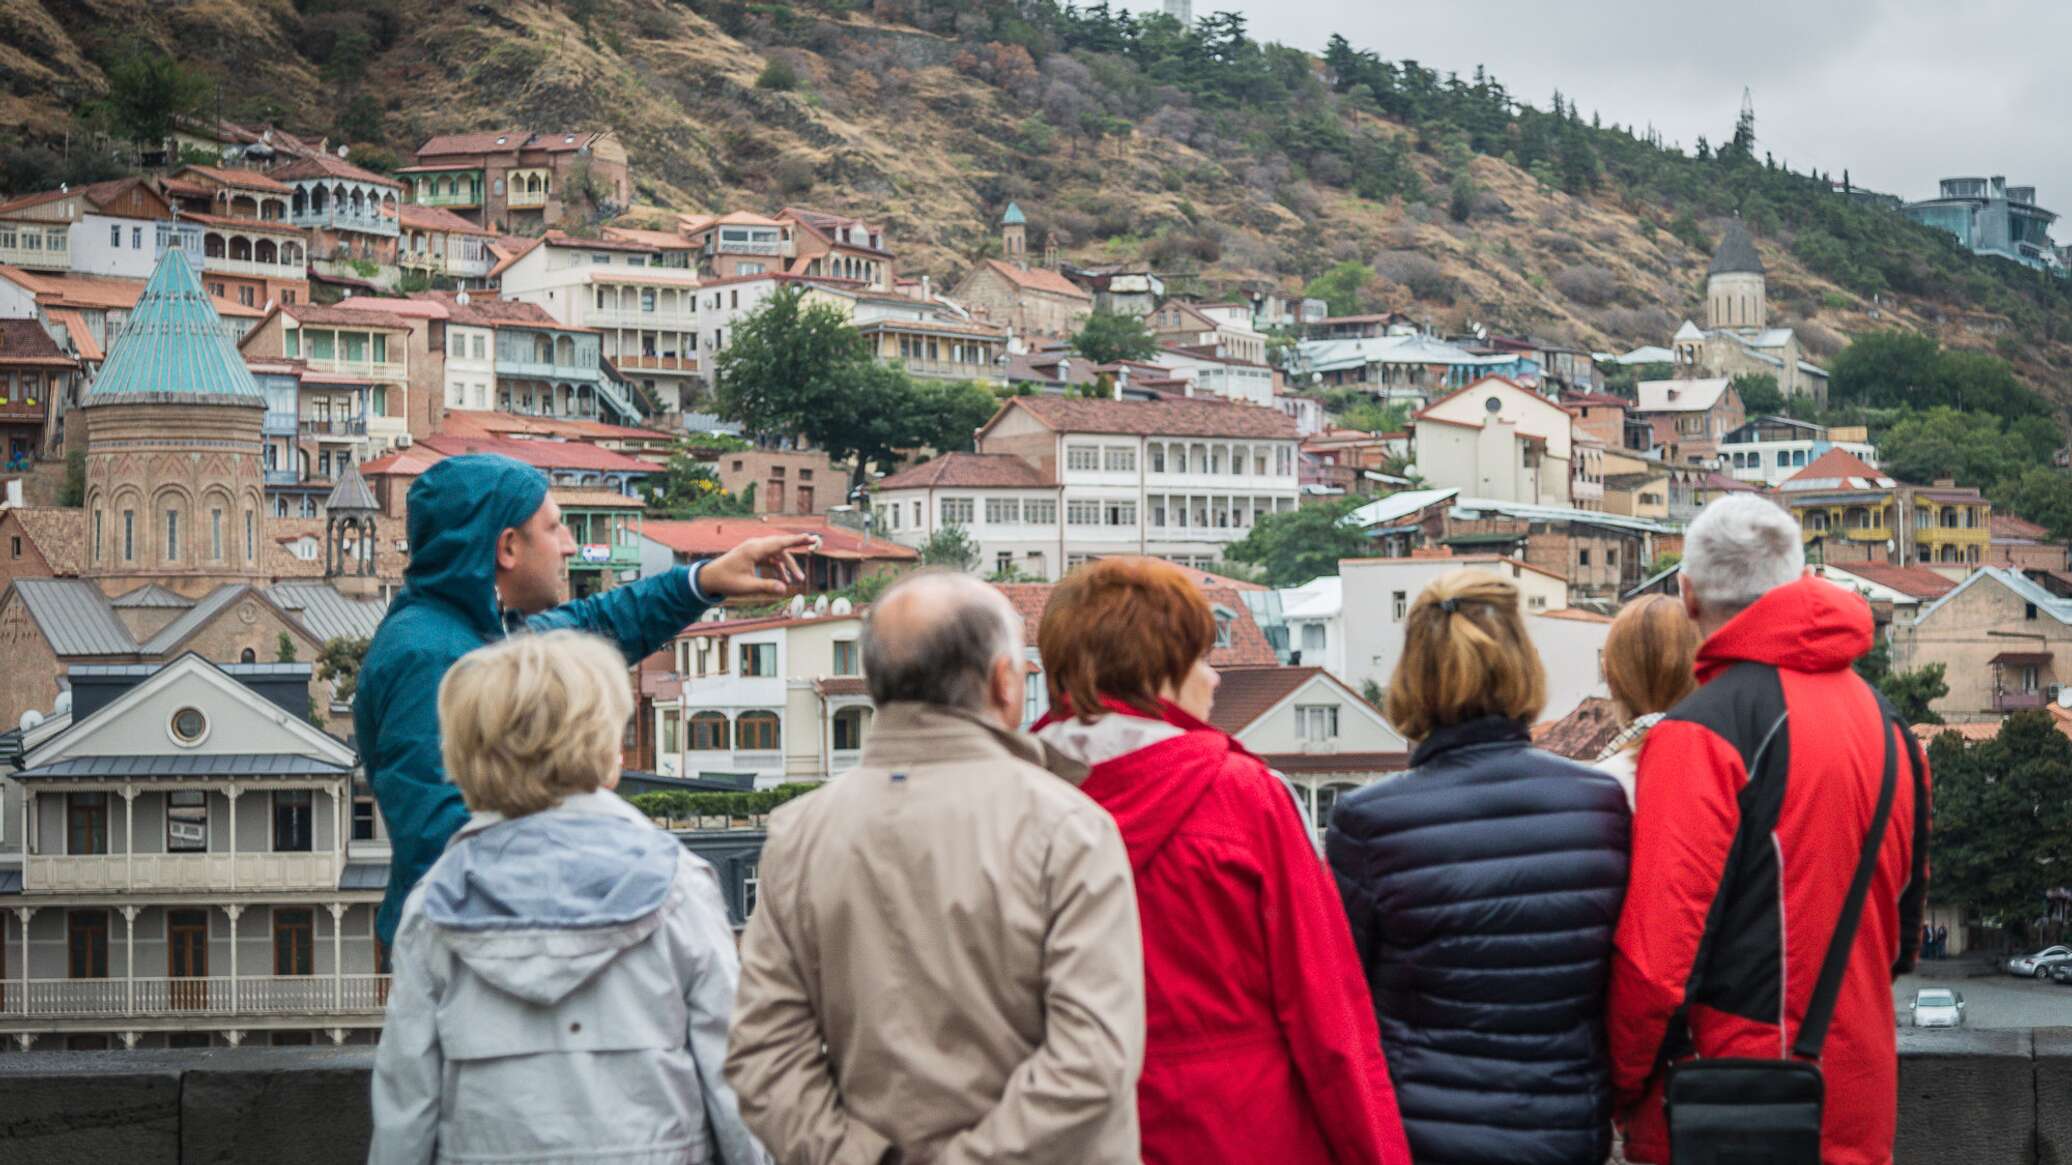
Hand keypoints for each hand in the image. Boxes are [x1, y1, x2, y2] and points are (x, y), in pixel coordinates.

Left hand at [700, 533, 815, 597]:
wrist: (709, 578)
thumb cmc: (726, 581)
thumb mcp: (747, 587)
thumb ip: (766, 586)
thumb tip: (785, 589)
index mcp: (754, 549)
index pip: (780, 543)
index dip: (797, 540)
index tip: (810, 537)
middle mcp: (755, 546)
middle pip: (781, 546)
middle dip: (797, 547)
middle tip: (814, 542)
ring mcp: (754, 550)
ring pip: (777, 554)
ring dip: (788, 566)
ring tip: (799, 579)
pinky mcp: (753, 555)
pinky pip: (771, 558)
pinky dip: (779, 567)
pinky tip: (784, 580)